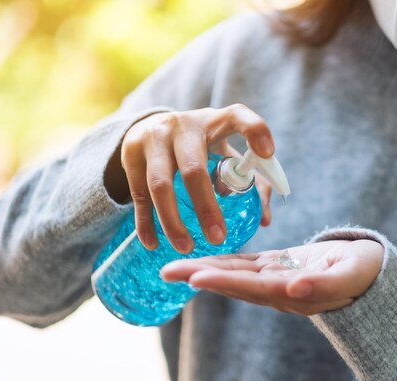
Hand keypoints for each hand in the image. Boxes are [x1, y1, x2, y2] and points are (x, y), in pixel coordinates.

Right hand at [108, 104, 274, 252]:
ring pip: (160, 185)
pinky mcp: (130, 155)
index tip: (267, 153)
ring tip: (187, 247)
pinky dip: (146, 223)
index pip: (237, 116)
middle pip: (193, 169)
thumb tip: (264, 220)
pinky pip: (138, 194)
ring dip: (172, 222)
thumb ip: (251, 182)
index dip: (254, 131)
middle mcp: (182, 126)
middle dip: (206, 207)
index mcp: (214, 121)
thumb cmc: (203, 146)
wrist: (152, 127)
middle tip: (217, 238)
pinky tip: (153, 244)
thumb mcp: (225, 152)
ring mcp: (152, 138)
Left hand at [161, 240, 383, 315]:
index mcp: (293, 292)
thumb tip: (294, 288)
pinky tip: (203, 258)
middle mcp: (277, 289)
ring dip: (204, 269)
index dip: (223, 282)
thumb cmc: (365, 272)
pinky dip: (222, 262)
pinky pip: (245, 265)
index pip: (251, 287)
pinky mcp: (277, 267)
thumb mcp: (351, 276)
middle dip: (199, 276)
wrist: (370, 272)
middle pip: (233, 283)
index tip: (194, 278)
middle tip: (166, 271)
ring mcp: (275, 279)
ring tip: (174, 267)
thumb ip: (324, 284)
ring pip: (234, 274)